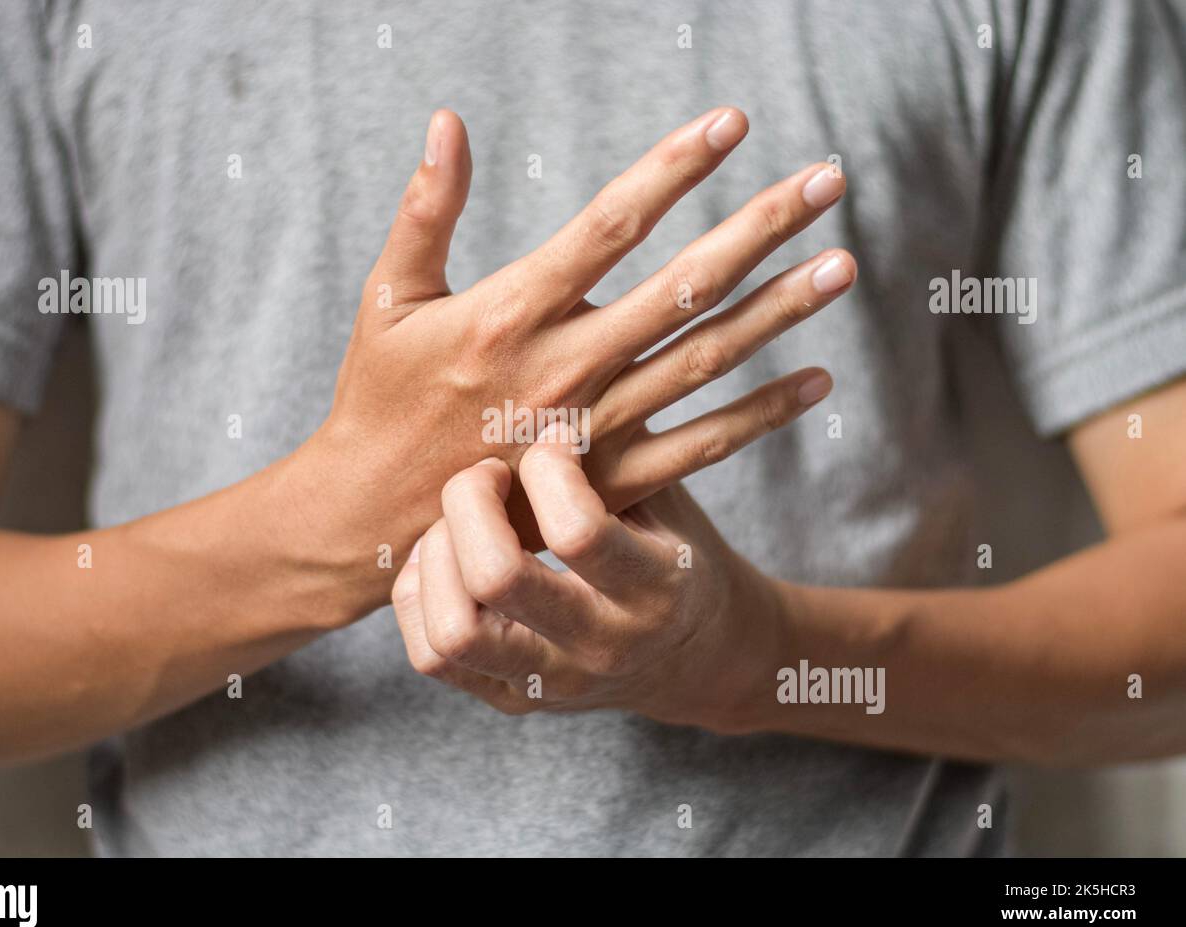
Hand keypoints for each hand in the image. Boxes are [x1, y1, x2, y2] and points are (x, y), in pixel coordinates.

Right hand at [284, 107, 853, 616]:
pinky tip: (818, 381)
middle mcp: (562, 368)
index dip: (674, 169)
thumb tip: (450, 119)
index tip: (732, 124)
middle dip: (759, 226)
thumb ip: (425, 210)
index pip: (609, 224)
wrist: (370, 521)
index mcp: (508, 312)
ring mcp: (592, 431)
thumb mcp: (389, 297)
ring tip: (842, 266)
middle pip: (680, 286)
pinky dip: (761, 416)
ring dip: (778, 311)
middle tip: (827, 178)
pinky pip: (699, 448)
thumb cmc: (378, 399)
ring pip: (702, 361)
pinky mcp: (607, 482)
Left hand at [390, 422, 787, 732]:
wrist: (696, 660)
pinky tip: (441, 557)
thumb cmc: (676, 551)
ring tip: (453, 522)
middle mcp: (600, 645)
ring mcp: (549, 683)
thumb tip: (572, 330)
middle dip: (469, 503)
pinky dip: (418, 596)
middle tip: (483, 473)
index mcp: (655, 588)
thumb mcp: (668, 496)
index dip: (546, 466)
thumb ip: (621, 442)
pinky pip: (430, 656)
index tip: (549, 441)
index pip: (578, 529)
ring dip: (435, 560)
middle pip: (497, 579)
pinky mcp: (508, 699)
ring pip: (452, 633)